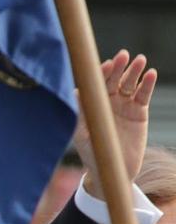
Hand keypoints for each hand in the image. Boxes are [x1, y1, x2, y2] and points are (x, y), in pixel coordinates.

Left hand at [73, 50, 156, 198]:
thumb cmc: (91, 150)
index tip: (106, 65)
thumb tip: (72, 94)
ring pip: (129, 83)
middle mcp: (106, 99)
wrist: (113, 168)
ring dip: (134, 71)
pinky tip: (150, 73)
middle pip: (112, 79)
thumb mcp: (80, 133)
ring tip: (140, 60)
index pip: (94, 83)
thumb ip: (78, 114)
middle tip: (124, 55)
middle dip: (117, 67)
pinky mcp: (138, 111)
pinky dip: (147, 84)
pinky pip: (143, 94)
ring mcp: (123, 104)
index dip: (100, 73)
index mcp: (89, 102)